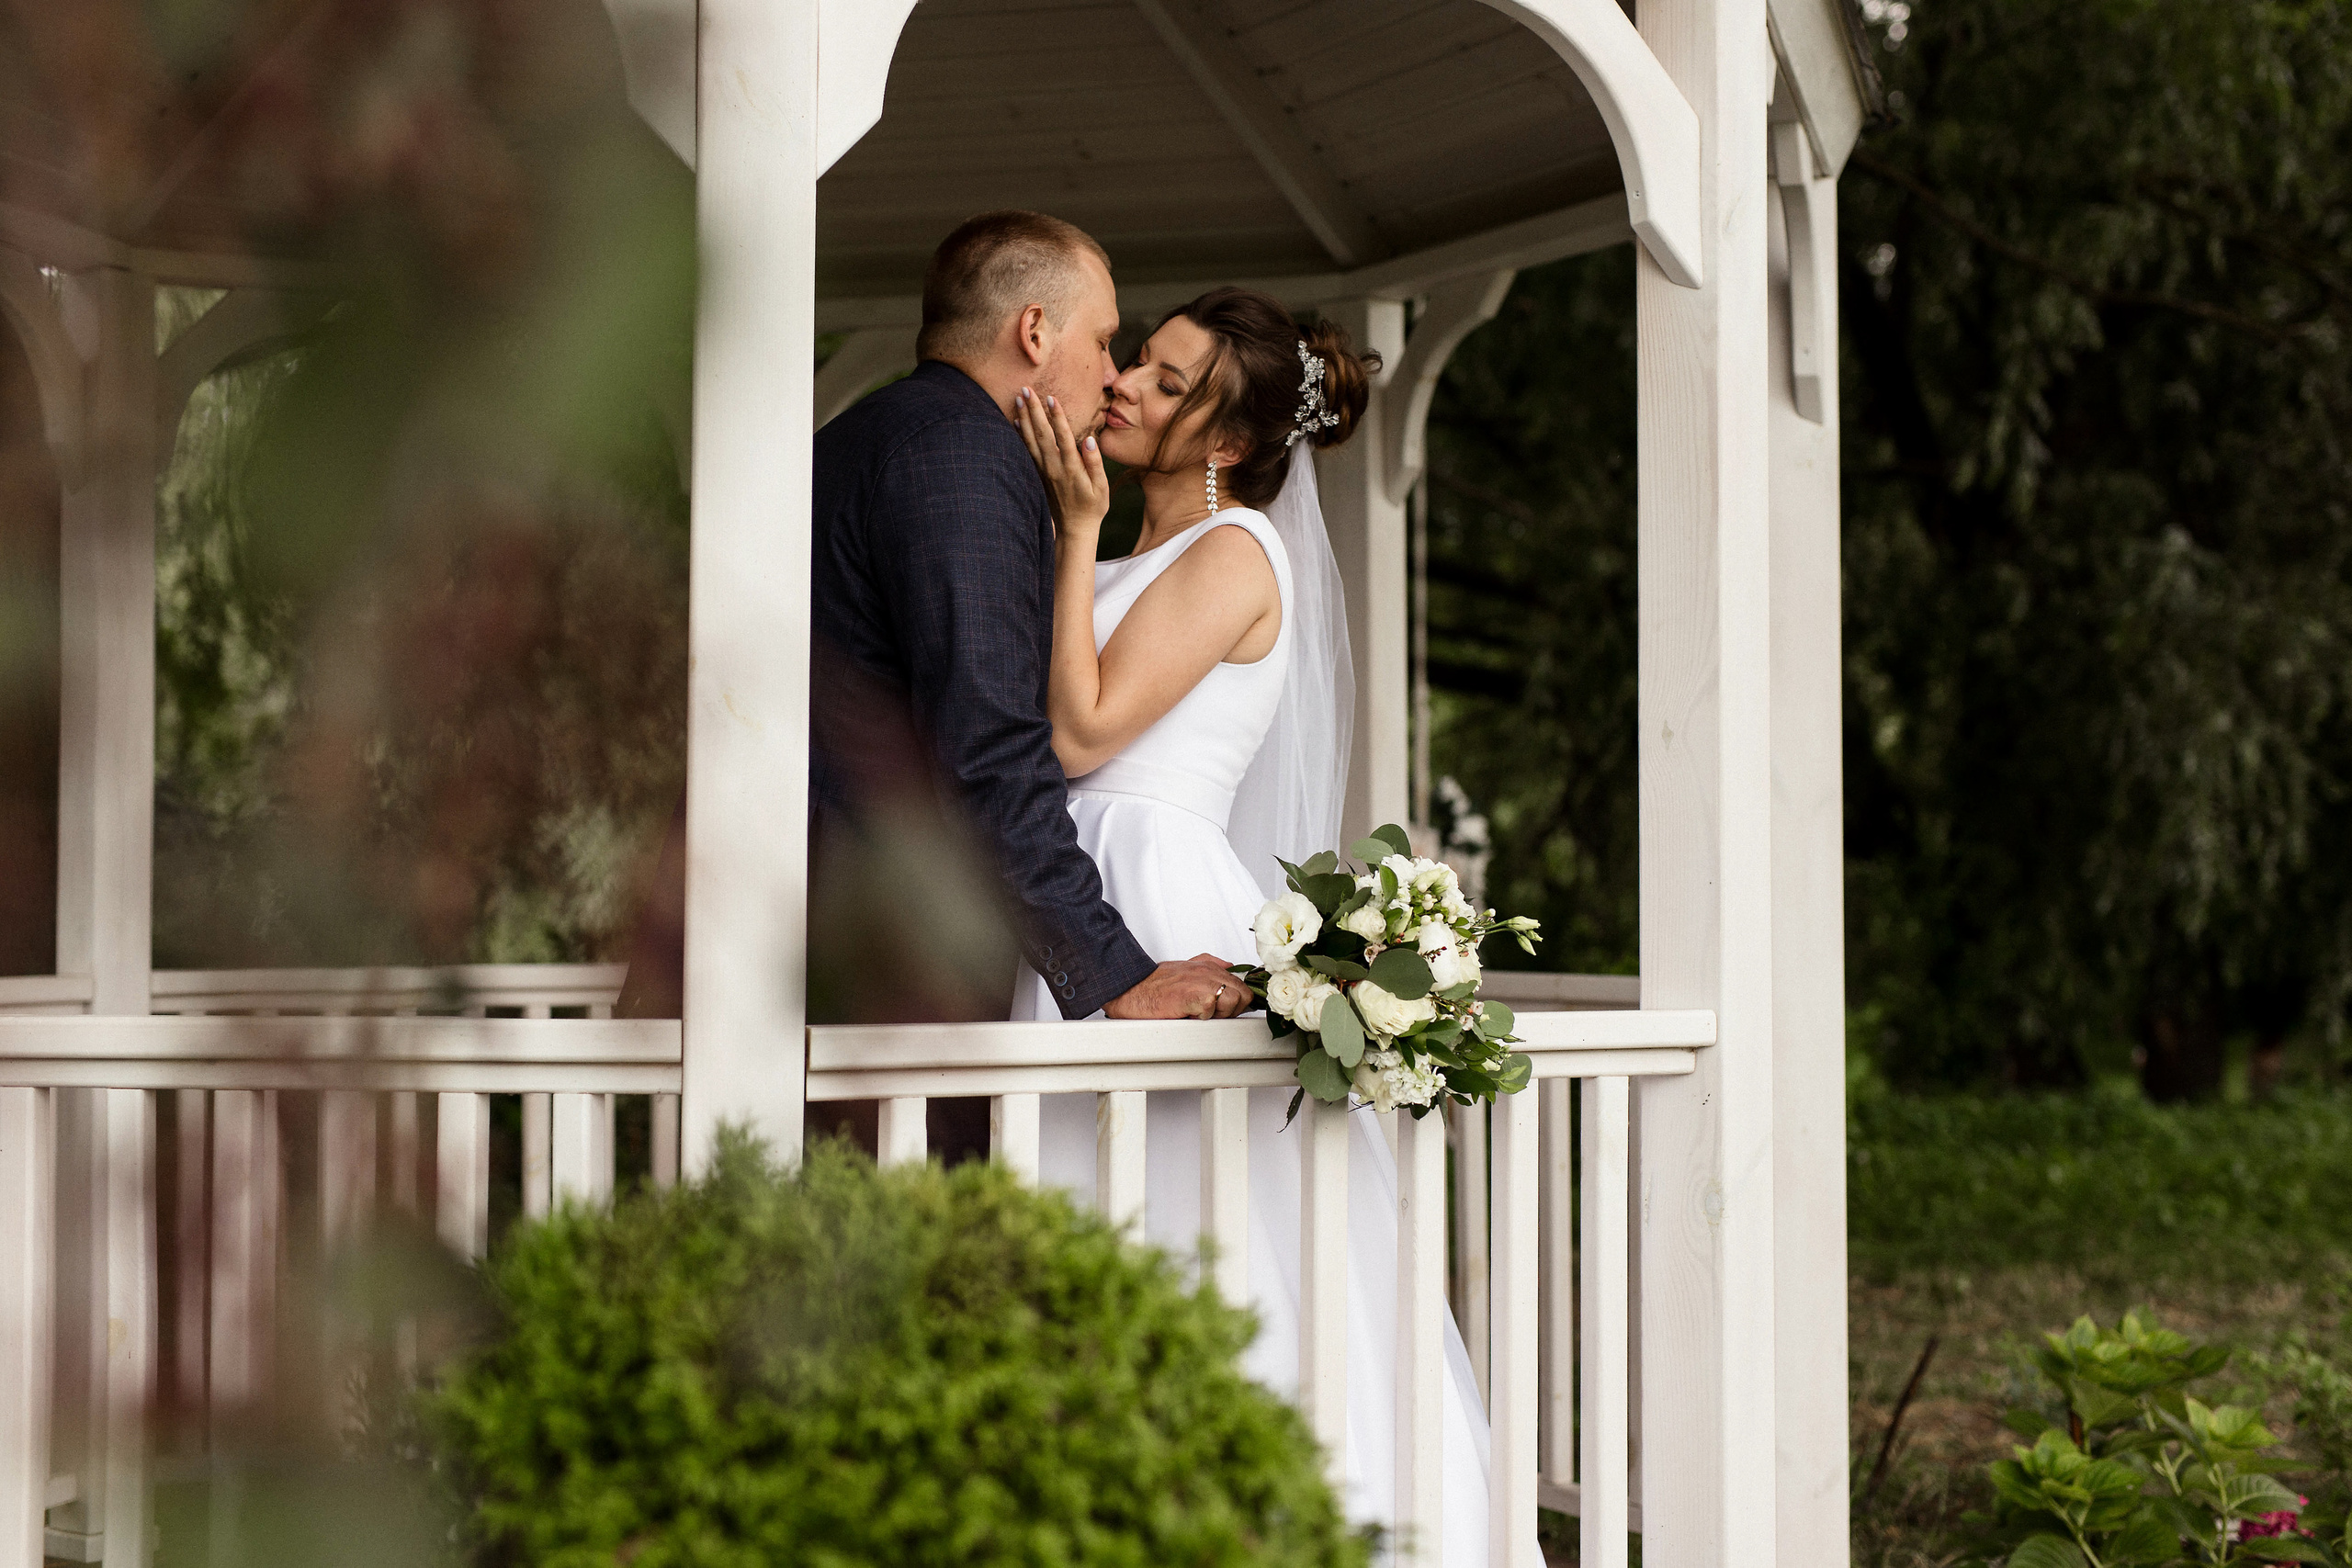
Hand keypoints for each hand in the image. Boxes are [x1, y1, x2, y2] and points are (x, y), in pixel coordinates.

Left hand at [1016, 386, 1110, 542]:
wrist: (1074, 530)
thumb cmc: (1092, 508)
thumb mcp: (1101, 488)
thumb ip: (1095, 464)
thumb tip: (1089, 440)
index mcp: (1072, 469)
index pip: (1063, 438)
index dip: (1057, 417)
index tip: (1051, 398)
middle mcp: (1054, 468)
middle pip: (1042, 435)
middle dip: (1034, 411)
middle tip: (1026, 389)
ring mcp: (1043, 472)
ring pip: (1031, 441)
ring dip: (1024, 419)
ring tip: (1018, 398)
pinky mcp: (1037, 476)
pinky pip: (1026, 452)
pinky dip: (1020, 435)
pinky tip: (1015, 421)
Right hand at [1104, 955, 1250, 1019]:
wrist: (1129, 988)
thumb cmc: (1153, 984)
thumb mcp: (1186, 967)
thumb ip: (1210, 965)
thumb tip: (1229, 966)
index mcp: (1209, 967)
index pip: (1243, 987)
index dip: (1236, 1004)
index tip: (1222, 1011)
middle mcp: (1208, 972)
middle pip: (1244, 996)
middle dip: (1231, 1010)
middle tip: (1210, 1014)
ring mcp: (1201, 982)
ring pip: (1233, 1002)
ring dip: (1218, 1014)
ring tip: (1197, 1013)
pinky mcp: (1192, 995)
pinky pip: (1212, 1010)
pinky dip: (1201, 1018)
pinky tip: (1187, 1014)